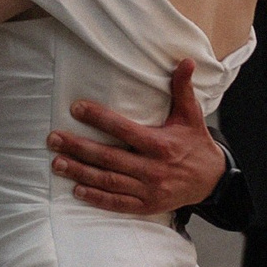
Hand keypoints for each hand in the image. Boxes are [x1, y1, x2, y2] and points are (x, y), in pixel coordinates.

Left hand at [47, 57, 226, 214]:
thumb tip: (186, 60)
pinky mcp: (146, 206)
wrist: (213, 181)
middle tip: (54, 139)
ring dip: (81, 172)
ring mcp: (148, 190)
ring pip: (108, 181)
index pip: (124, 130)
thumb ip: (183, 88)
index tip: (77, 108)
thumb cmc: (196, 144)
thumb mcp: (192, 115)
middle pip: (109, 158)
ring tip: (57, 163)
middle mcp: (152, 169)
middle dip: (79, 148)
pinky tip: (77, 190)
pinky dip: (97, 198)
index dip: (100, 119)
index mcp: (161, 145)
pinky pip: (117, 203)